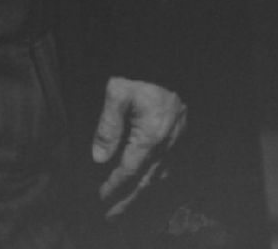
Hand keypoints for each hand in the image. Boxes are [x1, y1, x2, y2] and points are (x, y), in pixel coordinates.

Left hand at [91, 78, 186, 218]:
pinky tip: (146, 182)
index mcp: (150, 136)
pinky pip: (166, 166)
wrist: (170, 61)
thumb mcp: (117, 92)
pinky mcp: (178, 136)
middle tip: (110, 215)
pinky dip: (153, 179)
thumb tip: (99, 158)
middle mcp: (165, 144)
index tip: (101, 197)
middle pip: (144, 181)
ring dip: (139, 193)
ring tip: (124, 206)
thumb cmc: (142, 73)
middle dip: (127, 200)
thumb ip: (108, 126)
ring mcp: (174, 142)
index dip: (114, 186)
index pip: (128, 170)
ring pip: (157, 176)